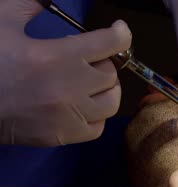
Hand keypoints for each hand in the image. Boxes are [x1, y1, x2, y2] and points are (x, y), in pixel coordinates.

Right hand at [0, 0, 131, 145]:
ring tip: (88, 82)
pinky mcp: (62, 137)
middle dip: (101, 61)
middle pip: (111, 72)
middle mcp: (69, 88)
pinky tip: (81, 105)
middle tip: (84, 58)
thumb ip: (30, 4)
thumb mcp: (2, 21)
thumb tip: (50, 0)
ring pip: (111, 101)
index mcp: (56, 57)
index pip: (110, 43)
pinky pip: (98, 127)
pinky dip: (95, 115)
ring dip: (104, 88)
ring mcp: (68, 116)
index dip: (120, 33)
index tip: (118, 30)